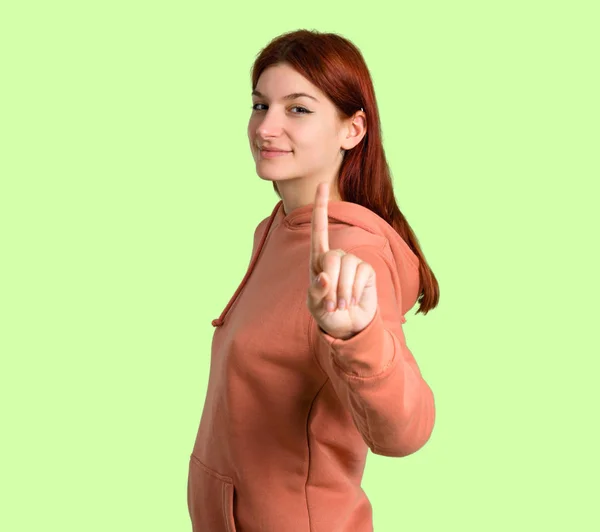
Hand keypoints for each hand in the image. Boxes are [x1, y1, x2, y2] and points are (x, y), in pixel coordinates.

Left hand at [306, 182, 377, 339]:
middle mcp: (336, 257)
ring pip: (347, 267)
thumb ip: (316, 292)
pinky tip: (352, 300)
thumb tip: (324, 277)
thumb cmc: (327, 314)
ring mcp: (353, 263)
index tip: (322, 184)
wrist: (349, 327)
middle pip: (332, 257)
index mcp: (318, 260)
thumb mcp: (315, 306)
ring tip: (341, 305)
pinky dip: (354, 290)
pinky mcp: (366, 271)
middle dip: (331, 282)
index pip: (319, 229)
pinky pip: (360, 274)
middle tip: (332, 304)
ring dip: (342, 291)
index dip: (321, 207)